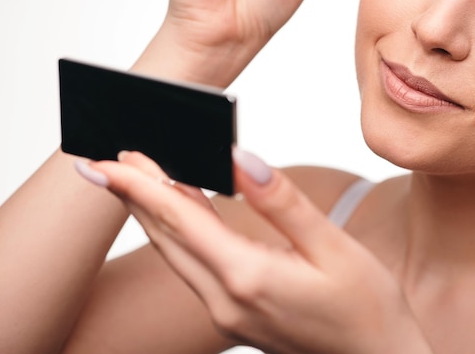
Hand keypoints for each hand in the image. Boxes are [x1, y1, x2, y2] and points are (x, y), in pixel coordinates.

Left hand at [75, 150, 433, 353]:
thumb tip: (239, 158)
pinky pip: (193, 268)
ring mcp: (226, 313)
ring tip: (133, 181)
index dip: (141, 185)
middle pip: (166, 237)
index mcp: (248, 277)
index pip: (180, 220)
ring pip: (175, 254)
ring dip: (150, 215)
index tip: (110, 158)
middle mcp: (226, 300)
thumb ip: (281, 201)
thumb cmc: (367, 307)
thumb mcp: (332, 246)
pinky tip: (180, 215)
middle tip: (107, 160)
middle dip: (133, 196)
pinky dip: (178, 235)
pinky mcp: (234, 316)